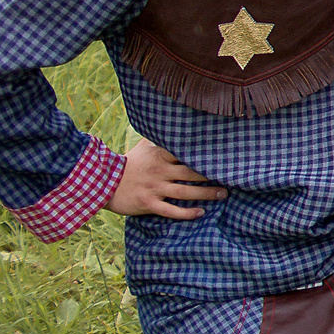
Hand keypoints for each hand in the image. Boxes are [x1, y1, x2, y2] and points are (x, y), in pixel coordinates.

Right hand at [104, 139, 224, 219]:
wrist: (102, 182)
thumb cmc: (129, 164)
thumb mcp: (144, 147)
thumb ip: (161, 138)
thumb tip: (176, 120)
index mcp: (160, 156)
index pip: (188, 153)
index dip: (206, 154)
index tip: (225, 154)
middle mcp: (160, 171)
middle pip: (192, 173)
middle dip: (213, 176)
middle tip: (232, 177)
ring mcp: (154, 188)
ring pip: (185, 192)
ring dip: (206, 194)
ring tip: (223, 194)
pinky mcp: (148, 203)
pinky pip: (171, 210)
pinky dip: (186, 213)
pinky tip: (200, 213)